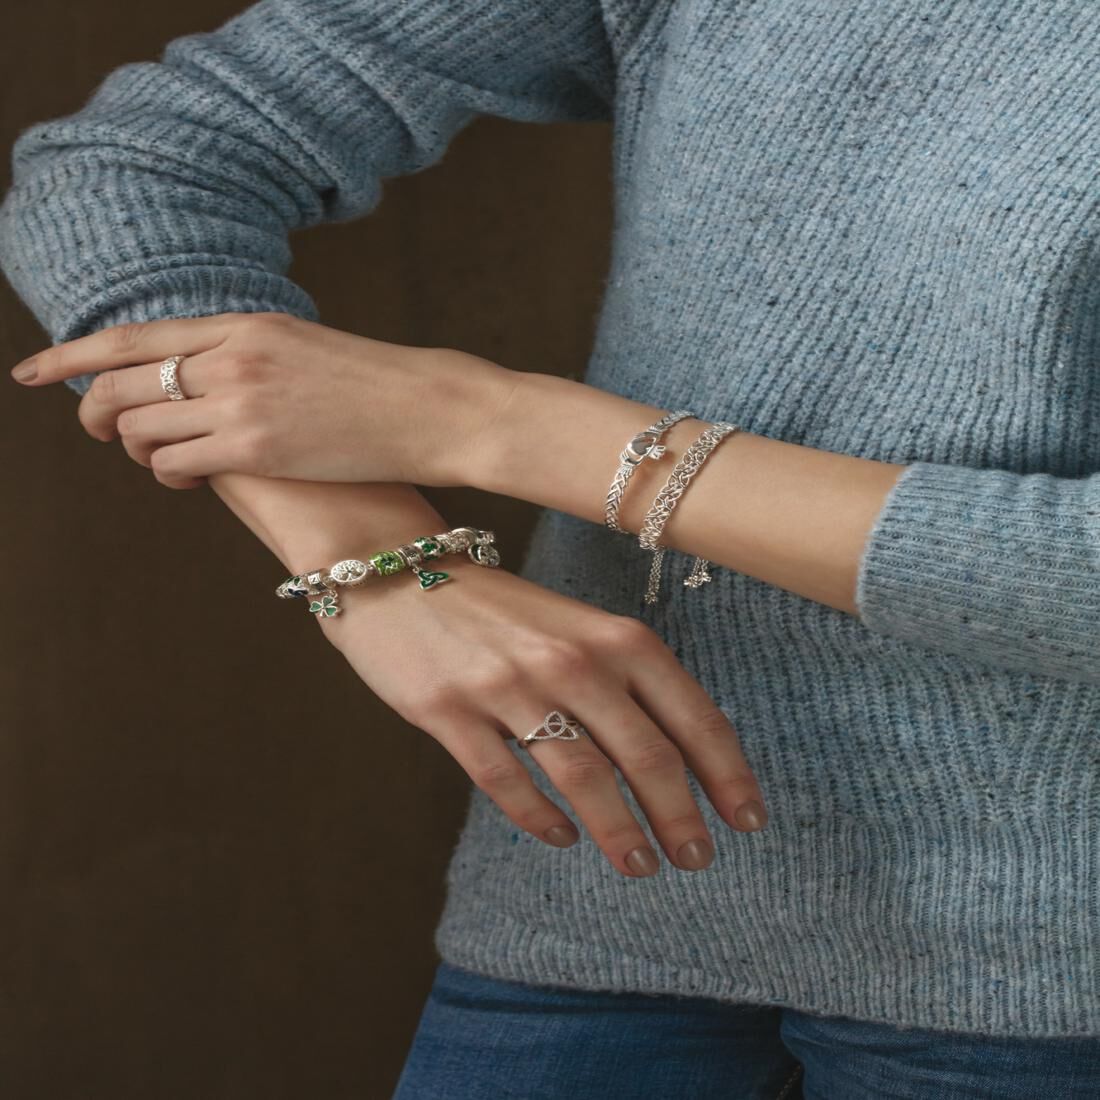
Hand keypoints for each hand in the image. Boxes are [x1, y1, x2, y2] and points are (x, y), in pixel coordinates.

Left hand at [9, 311, 513, 488]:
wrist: (429, 409)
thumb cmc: (376, 384)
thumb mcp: (302, 347)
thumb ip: (244, 353)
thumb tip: (194, 377)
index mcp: (243, 324)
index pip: (132, 338)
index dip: (71, 355)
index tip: (33, 370)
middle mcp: (232, 357)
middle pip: (122, 384)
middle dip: (95, 413)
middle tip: (100, 431)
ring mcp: (242, 402)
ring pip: (143, 430)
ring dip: (142, 450)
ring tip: (171, 459)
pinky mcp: (256, 449)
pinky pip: (175, 464)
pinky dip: (170, 474)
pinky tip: (193, 476)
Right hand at [318, 554, 768, 876]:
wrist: (399, 571)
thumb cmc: (499, 609)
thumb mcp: (576, 627)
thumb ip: (624, 680)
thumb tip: (678, 758)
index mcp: (614, 637)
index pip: (691, 715)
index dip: (726, 773)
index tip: (747, 820)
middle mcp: (571, 660)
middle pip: (646, 755)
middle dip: (680, 817)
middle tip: (695, 859)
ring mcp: (508, 685)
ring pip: (583, 777)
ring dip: (618, 831)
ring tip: (639, 866)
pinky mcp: (450, 711)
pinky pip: (505, 781)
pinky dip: (539, 819)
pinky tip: (559, 838)